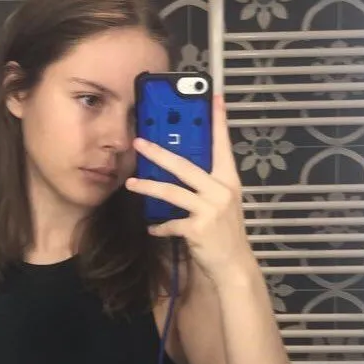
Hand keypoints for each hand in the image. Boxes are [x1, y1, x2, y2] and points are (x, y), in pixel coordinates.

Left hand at [124, 94, 254, 282]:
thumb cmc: (224, 233)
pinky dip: (159, 226)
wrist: (233, 265)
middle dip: (159, 153)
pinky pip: (170, 223)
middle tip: (139, 142)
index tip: (214, 97)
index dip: (218, 121)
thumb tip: (181, 169)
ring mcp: (210, 210)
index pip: (223, 145)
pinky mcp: (198, 229)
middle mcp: (221, 191)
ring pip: (172, 192)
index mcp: (228, 181)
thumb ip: (206, 186)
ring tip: (130, 183)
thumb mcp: (222, 204)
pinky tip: (152, 228)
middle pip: (185, 165)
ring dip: (148, 187)